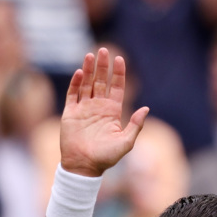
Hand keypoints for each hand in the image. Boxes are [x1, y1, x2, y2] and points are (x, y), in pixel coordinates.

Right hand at [60, 48, 149, 177]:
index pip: (116, 87)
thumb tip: (146, 108)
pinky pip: (73, 94)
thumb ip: (136, 125)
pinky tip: (81, 72)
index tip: (120, 59)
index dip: (118, 73)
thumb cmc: (106, 157)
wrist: (84, 166)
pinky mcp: (71, 113)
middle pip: (101, 81)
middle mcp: (98, 107)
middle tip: (104, 50)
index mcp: (112, 112)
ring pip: (87, 84)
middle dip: (103, 66)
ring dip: (89, 70)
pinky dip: (76, 83)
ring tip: (91, 55)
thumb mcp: (126, 142)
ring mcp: (84, 109)